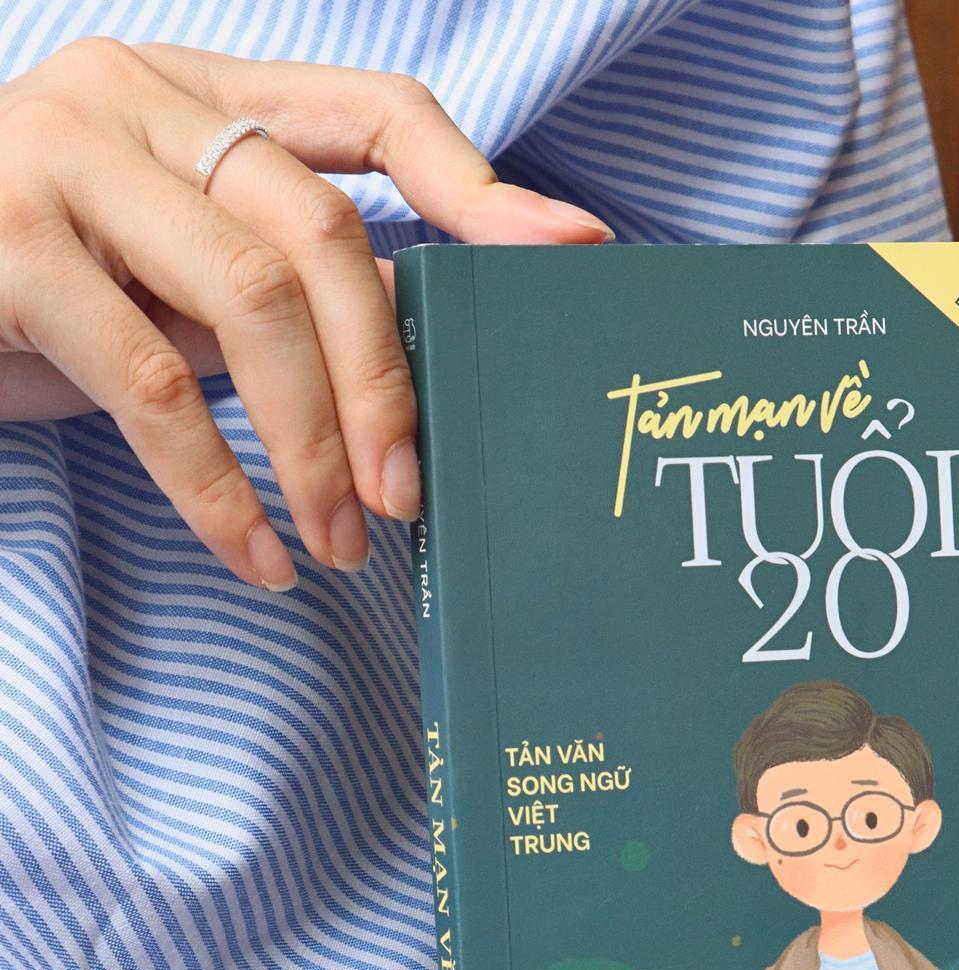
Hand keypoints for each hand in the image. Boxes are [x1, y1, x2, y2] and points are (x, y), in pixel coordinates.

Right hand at [0, 38, 610, 588]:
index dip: (479, 183)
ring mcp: (59, 159)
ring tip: (341, 542)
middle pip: (323, 231)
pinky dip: (218, 488)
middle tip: (410, 495)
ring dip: (313, 446)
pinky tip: (258, 557)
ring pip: (251, 302)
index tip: (572, 250)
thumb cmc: (42, 294)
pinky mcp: (1, 246)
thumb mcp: (173, 277)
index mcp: (200, 93)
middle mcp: (133, 101)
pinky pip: (154, 384)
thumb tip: (412, 373)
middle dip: (385, 379)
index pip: (374, 109)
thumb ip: (279, 292)